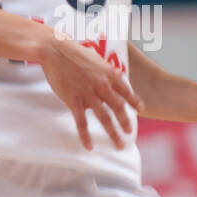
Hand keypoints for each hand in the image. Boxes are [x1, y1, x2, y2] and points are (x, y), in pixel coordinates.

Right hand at [37, 29, 142, 150]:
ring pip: (104, 118)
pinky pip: (81, 123)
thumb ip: (107, 70)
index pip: (126, 91)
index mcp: (109, 74)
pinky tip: (89, 146)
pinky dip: (86, 136)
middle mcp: (102, 86)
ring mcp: (88, 95)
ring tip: (119, 144)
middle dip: (126, 122)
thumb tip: (117, 75)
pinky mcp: (74, 101)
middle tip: (130, 133)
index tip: (141, 110)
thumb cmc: (74, 52)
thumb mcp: (96, 58)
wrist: (55, 50)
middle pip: (118, 108)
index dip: (134, 101)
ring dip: (113, 133)